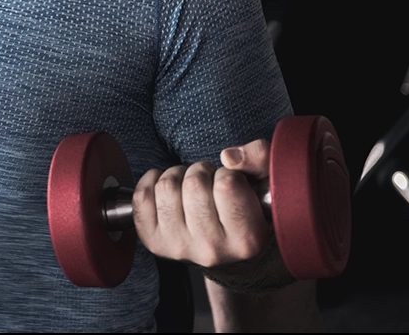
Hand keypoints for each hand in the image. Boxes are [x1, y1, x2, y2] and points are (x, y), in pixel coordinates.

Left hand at [132, 139, 271, 268]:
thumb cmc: (247, 209)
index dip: (227, 174)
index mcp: (246, 240)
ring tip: (191, 188)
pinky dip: (153, 181)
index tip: (231, 185)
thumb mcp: (266, 182)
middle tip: (209, 184)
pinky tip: (171, 190)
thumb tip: (229, 156)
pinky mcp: (154, 242)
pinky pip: (142, 195)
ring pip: (166, 186)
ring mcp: (179, 248)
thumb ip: (261, 158)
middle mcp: (212, 251)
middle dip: (201, 172)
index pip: (227, 184)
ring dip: (178, 175)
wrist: (228, 250)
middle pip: (193, 183)